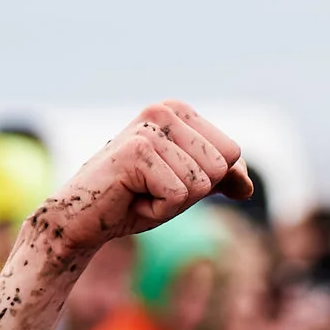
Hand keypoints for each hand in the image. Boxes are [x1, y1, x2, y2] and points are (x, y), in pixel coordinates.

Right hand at [38, 103, 252, 266]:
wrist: (81, 219)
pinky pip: (179, 196)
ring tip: (138, 193)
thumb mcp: (185, 188)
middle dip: (190, 193)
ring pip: (201, 183)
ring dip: (172, 203)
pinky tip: (130, 199)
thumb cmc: (133, 200)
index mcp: (179, 111)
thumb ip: (220, 179)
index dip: (203, 182)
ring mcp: (150, 127)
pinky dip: (158, 210)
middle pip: (221, 167)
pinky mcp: (138, 151)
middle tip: (150, 189)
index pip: (232, 154)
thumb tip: (248, 186)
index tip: (165, 181)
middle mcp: (165, 109)